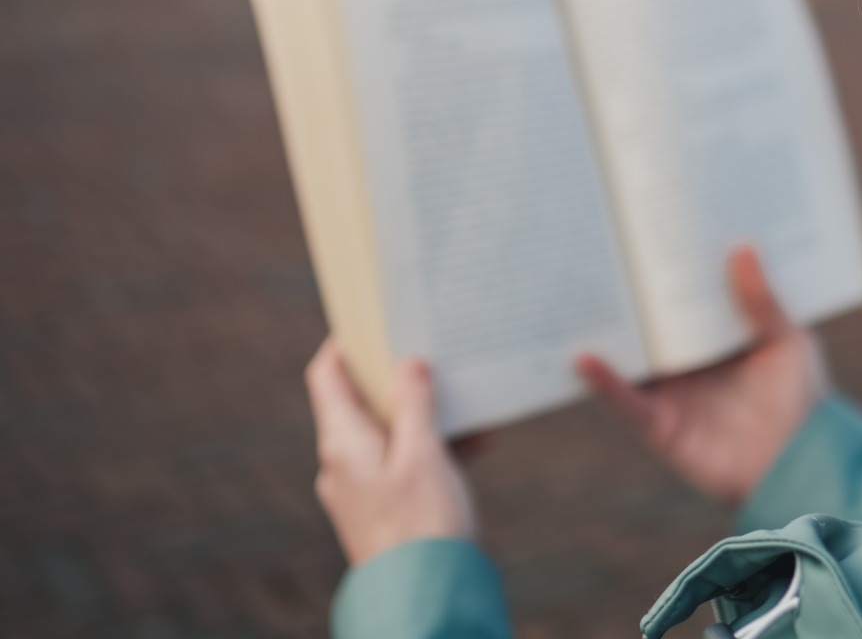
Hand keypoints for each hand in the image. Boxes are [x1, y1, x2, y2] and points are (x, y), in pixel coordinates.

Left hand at [305, 338, 475, 566]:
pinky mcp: (383, 511)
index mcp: (342, 443)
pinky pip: (404, 463)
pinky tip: (476, 443)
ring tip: (465, 397)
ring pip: (389, 432)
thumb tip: (406, 363)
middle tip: (430, 349)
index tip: (374, 319)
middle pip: (360, 402)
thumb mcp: (424, 452)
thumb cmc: (422, 524)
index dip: (346, 344)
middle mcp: (342, 464)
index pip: (327, 377)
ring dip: (423, 413)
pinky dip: (432, 447)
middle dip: (396, 376)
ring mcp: (361, 490)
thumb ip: (414, 402)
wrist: (425, 599)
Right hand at [576, 245, 829, 503]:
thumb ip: (762, 302)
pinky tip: (585, 356)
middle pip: (651, 320)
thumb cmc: (803, 401)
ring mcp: (671, 390)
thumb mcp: (788, 343)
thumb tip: (742, 246)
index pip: (687, 294)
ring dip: (606, 330)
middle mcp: (689, 359)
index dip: (671, 266)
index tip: (651, 223)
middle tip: (604, 246)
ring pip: (631, 354)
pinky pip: (625, 399)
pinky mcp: (660, 424)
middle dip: (629, 290)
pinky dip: (603, 380)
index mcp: (718, 335)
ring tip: (575, 292)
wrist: (799, 467)